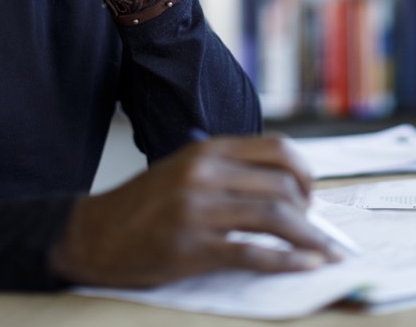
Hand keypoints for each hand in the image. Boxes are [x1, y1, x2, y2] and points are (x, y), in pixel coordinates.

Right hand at [48, 136, 340, 287]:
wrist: (91, 234)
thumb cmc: (142, 206)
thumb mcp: (185, 169)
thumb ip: (228, 170)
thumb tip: (285, 188)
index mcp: (208, 151)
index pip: (277, 150)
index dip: (306, 173)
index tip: (312, 195)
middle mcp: (205, 174)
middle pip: (282, 186)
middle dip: (310, 213)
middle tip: (315, 232)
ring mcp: (198, 210)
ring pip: (275, 217)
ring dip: (309, 239)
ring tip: (324, 254)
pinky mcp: (191, 248)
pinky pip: (253, 254)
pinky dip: (287, 261)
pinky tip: (306, 266)